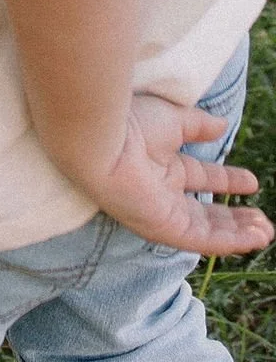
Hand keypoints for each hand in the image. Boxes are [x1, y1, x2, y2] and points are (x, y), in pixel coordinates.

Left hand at [86, 93, 271, 256]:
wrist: (102, 140)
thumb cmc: (129, 124)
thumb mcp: (172, 119)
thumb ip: (197, 125)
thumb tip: (223, 125)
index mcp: (161, 165)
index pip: (200, 176)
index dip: (228, 180)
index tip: (253, 182)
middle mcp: (161, 192)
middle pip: (205, 211)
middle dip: (235, 217)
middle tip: (263, 220)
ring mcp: (162, 212)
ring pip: (206, 230)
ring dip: (237, 233)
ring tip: (266, 232)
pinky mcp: (163, 228)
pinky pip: (200, 241)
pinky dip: (228, 242)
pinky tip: (252, 239)